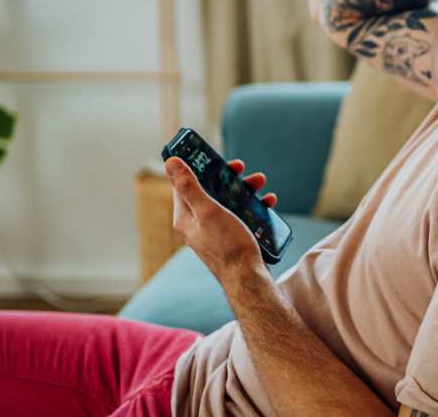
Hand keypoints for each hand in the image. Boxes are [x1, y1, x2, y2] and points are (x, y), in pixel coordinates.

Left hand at [165, 157, 277, 283]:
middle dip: (227, 177)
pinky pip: (240, 216)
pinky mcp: (230, 238)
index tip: (212, 156)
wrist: (248, 280)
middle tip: (240, 168)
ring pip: (227, 202)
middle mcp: (197, 225)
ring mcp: (214, 232)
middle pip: (209, 191)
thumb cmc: (228, 247)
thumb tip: (171, 163)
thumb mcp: (208, 211)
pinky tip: (266, 203)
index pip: (184, 185)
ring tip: (260, 182)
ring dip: (243, 189)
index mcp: (186, 217)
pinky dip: (252, 206)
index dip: (197, 168)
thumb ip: (190, 187)